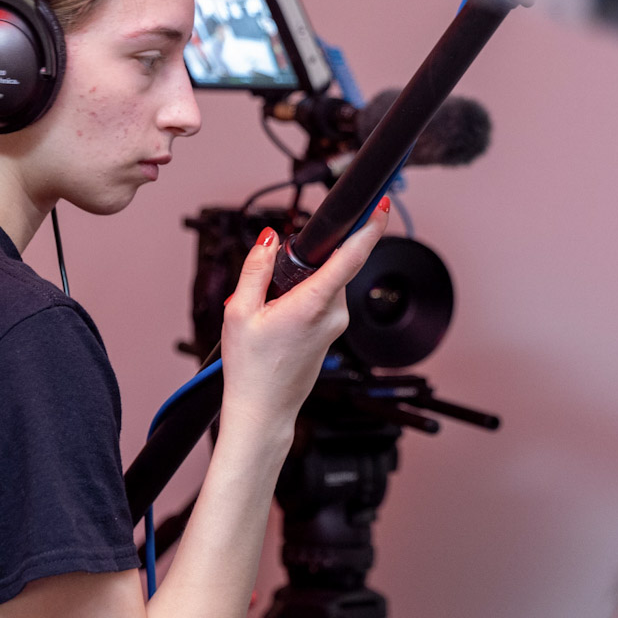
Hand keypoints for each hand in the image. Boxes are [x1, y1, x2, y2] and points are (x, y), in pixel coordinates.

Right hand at [218, 199, 390, 426]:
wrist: (263, 411)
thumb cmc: (251, 369)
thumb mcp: (238, 311)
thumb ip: (256, 268)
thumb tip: (269, 238)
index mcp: (314, 303)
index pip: (352, 256)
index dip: (369, 227)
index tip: (379, 206)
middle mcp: (334, 314)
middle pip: (332, 266)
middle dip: (305, 262)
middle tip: (272, 282)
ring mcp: (336, 326)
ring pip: (325, 283)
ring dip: (301, 283)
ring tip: (270, 309)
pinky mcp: (331, 334)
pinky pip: (322, 300)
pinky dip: (303, 299)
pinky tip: (279, 320)